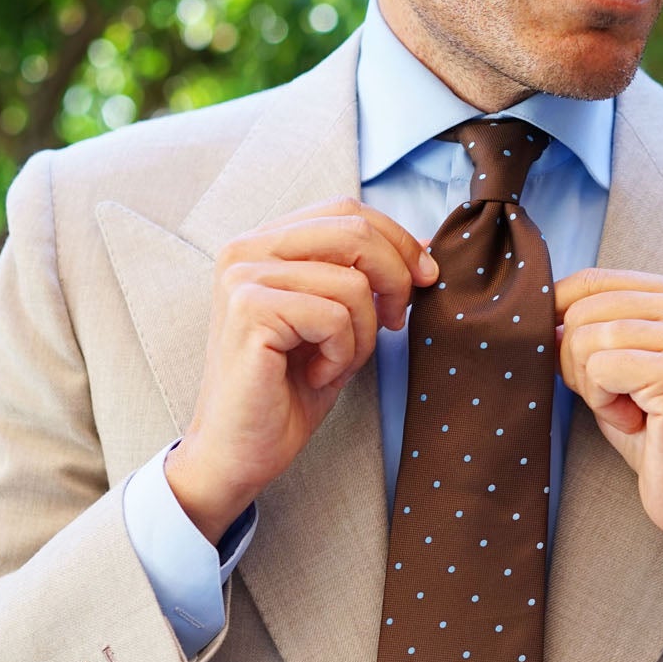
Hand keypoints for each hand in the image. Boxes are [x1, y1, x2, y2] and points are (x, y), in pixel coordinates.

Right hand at [165, 195, 438, 541]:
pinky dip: (341, 355)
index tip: (424, 279)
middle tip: (396, 323)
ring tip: (333, 364)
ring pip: (352, 282)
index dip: (397, 240)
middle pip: (354, 231)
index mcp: (264, 243)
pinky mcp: (249, 310)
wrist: (238, 451)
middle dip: (395, 279)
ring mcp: (243, 277)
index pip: (346, 210)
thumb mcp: (340, 323)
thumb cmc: (287, 392)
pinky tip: (315, 375)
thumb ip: (368, 277)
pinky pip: (333, 316)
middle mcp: (246, 249)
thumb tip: (424, 243)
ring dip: (362, 335)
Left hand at [553, 268, 662, 635]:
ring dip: (593, 388)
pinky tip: (638, 422)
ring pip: (584, 339)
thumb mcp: (617, 371)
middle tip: (618, 400)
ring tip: (632, 412)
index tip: (581, 369)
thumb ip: (587, 332)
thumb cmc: (658, 436)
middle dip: (578, 364)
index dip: (560, 323)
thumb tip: (539, 311)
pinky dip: (604, 405)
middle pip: (580, 311)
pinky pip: (599, 369)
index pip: (590, 281)